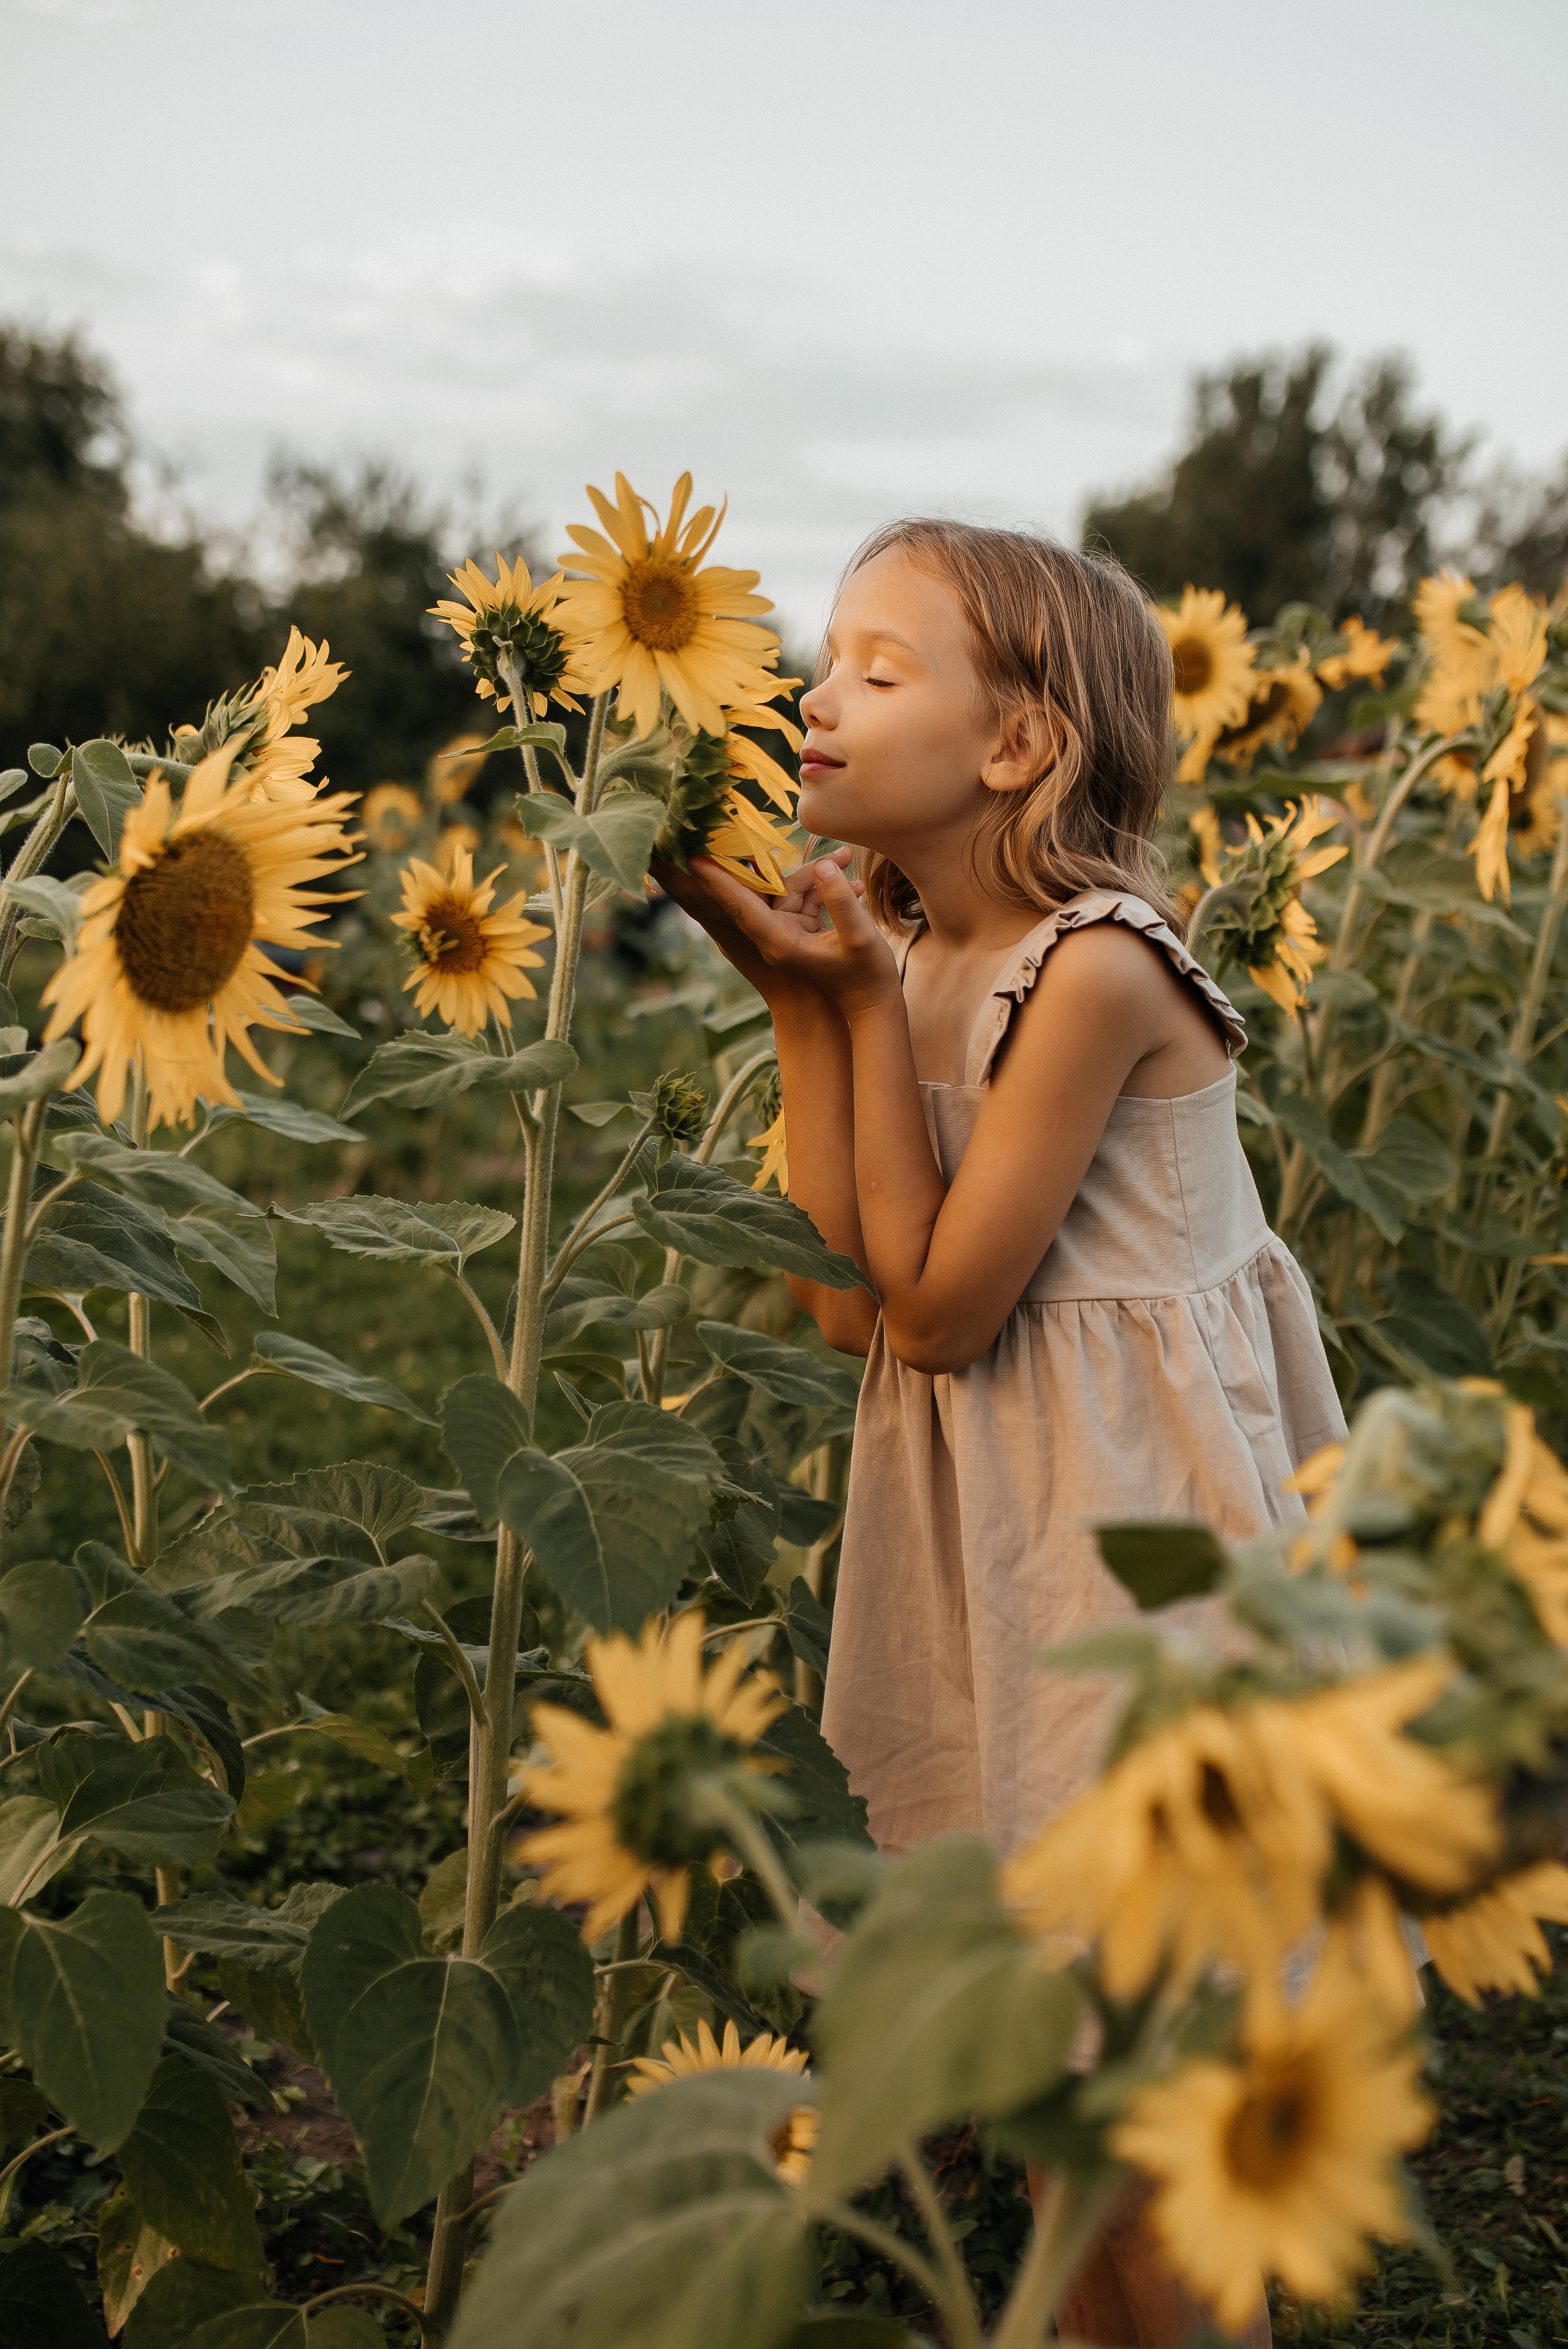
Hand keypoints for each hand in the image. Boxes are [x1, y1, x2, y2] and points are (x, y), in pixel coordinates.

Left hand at [689, 850, 899, 1015]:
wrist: (871, 1002)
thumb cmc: (866, 975)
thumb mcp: (859, 937)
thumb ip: (839, 900)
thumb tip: (823, 865)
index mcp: (778, 942)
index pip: (740, 906)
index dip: (718, 882)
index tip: (692, 859)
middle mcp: (774, 936)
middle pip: (756, 891)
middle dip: (740, 865)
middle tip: (709, 836)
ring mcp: (786, 931)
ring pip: (789, 888)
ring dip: (818, 873)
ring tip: (847, 856)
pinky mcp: (800, 927)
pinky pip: (805, 896)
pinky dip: (826, 888)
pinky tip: (855, 882)